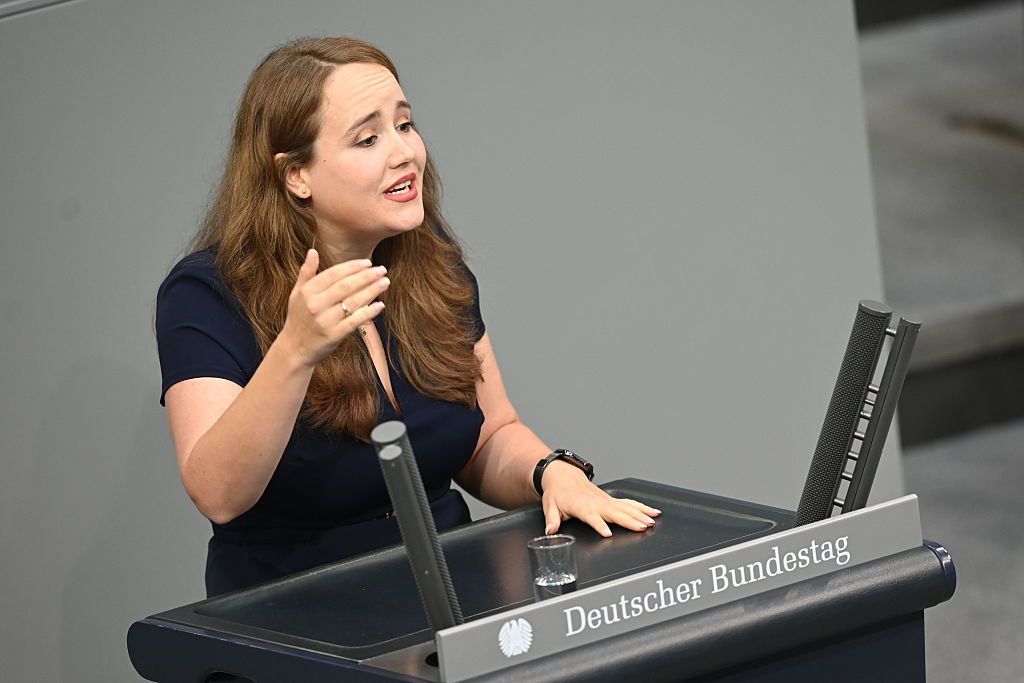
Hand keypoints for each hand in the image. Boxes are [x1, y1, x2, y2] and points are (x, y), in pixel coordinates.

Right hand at [279, 249, 388, 365]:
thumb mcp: (297, 293)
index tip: (368, 262)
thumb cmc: (298, 317)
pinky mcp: (334, 335)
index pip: (333, 274)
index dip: (352, 267)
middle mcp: (316, 305)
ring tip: (385, 282)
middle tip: (382, 270)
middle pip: (346, 286)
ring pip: (353, 302)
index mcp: (308, 292)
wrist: (294, 348)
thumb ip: (306, 272)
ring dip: (372, 291)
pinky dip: (368, 312)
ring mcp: (325, 320)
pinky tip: (380, 305)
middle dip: (366, 276)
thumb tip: (313, 251)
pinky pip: (355, 321)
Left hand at [540, 460, 660, 536]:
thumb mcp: (550, 506)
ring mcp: (606, 500)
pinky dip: (642, 507)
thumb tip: (550, 531)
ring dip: (640, 514)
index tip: (607, 532)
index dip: (599, 524)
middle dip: (629, 520)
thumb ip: (552, 520)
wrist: (564, 475)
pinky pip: (629, 503)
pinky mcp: (611, 500)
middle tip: (642, 526)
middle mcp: (596, 502)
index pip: (591, 516)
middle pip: (614, 512)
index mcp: (581, 505)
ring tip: (651, 521)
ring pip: (626, 507)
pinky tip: (653, 512)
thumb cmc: (558, 493)